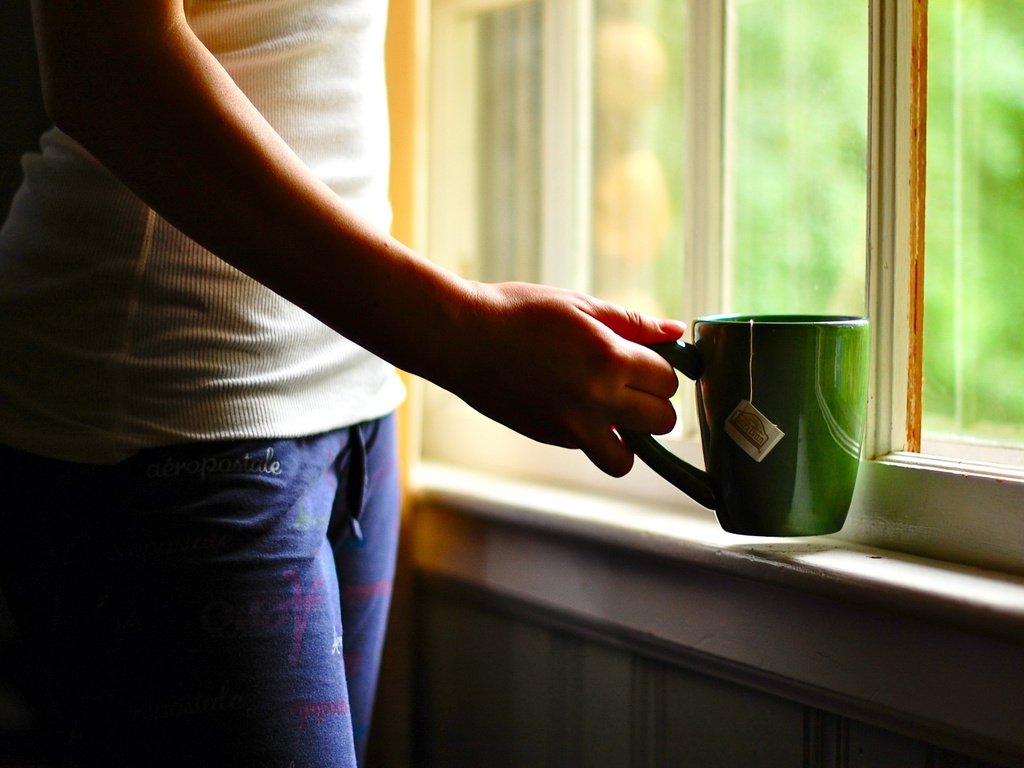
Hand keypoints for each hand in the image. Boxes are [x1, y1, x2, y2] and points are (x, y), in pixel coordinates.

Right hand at [437, 281, 684, 476]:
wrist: (461, 337)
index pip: (668, 381)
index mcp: (610, 358)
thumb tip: (675, 332)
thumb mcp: (579, 305)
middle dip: (653, 403)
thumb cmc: (518, 311)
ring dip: (628, 437)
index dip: (661, 370)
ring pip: (628, 457)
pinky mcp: (550, 438)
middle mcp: (597, 399)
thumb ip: (632, 323)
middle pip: (662, 421)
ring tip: (610, 411)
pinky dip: (592, 436)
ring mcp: (572, 426)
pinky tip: (572, 405)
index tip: (645, 361)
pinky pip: (590, 451)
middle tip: (631, 384)